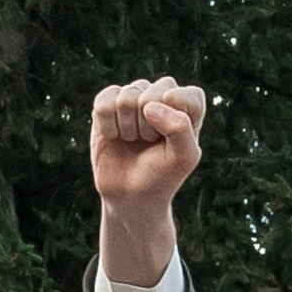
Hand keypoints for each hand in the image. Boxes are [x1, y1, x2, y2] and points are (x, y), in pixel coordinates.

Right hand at [91, 73, 205, 282]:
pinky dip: (107, 123)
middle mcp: (160, 100)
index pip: (185, 92)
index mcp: (187, 107)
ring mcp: (132, 103)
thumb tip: (150, 105)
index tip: (168, 139)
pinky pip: (104, 99)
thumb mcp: (185, 157)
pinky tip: (114, 139)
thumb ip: (181, 127)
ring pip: (127, 95)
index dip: (175, 113)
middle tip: (148, 147)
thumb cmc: (164, 181)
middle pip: (152, 90)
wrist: (131, 201)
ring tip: (131, 144)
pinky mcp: (107, 109)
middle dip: (149, 125)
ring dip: (127, 127)